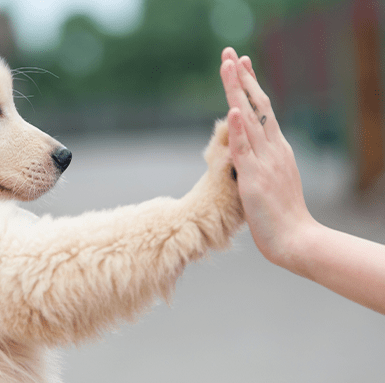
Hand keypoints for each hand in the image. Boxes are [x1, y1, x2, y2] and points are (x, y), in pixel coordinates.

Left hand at [219, 48, 315, 269]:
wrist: (297, 240)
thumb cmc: (283, 215)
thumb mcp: (273, 181)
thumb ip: (263, 164)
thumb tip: (251, 155)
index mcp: (277, 149)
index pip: (262, 110)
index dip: (251, 87)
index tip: (241, 66)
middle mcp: (273, 149)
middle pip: (256, 106)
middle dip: (242, 79)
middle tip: (230, 54)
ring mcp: (264, 162)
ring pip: (248, 120)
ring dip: (237, 92)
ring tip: (227, 66)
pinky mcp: (254, 179)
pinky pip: (244, 150)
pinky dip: (238, 129)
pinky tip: (233, 110)